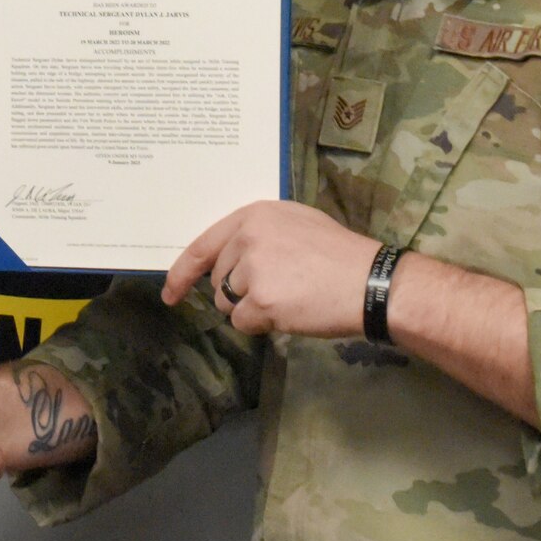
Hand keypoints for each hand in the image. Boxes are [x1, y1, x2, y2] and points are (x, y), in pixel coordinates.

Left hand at [162, 201, 377, 336]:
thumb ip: (259, 235)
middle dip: (240, 292)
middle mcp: (247, 237)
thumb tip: (230, 258)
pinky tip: (291, 312)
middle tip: (281, 289)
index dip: (182, 272)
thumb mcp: (296, 224)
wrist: (370, 281)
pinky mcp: (260, 300)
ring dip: (251, 309)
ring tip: (290, 297)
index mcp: (254, 215)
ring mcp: (252, 269)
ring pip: (229, 304)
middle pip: (218, 280)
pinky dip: (262, 325)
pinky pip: (243, 323)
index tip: (170, 294)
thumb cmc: (338, 255)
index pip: (203, 245)